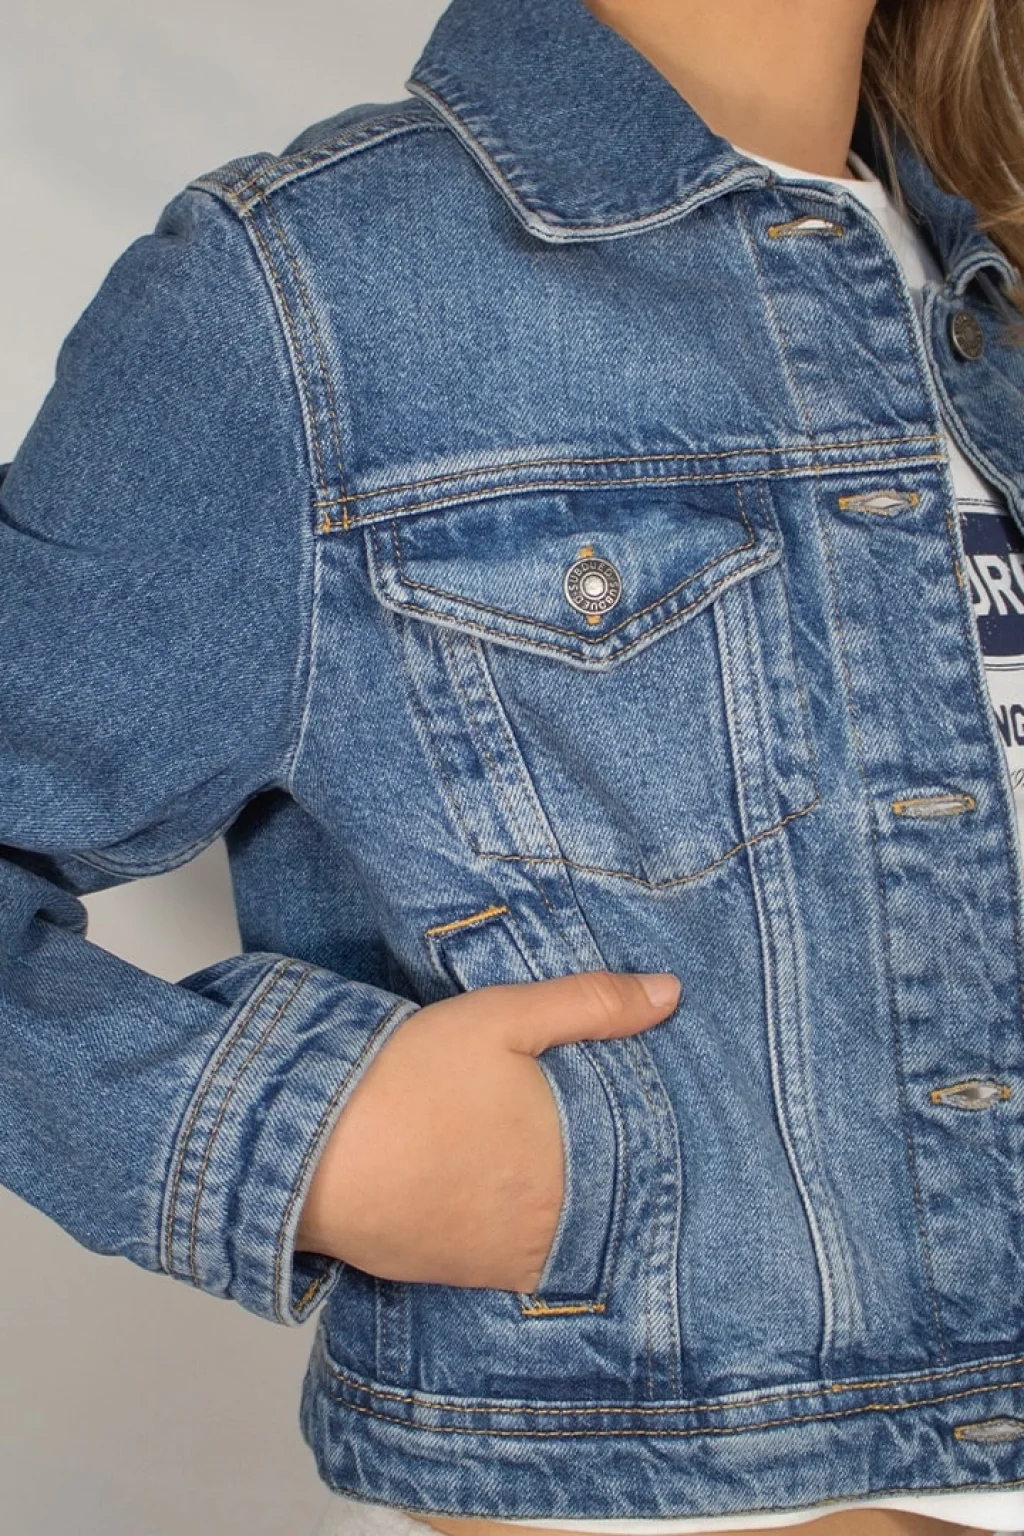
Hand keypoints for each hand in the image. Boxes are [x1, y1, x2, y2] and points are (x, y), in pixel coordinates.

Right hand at [294, 968, 680, 1291]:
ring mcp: (505, 1259)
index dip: (650, 1144)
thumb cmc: (410, 1079)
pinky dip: (522, 1242)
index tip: (652, 1128)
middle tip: (597, 1146)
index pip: (644, 1162)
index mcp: (576, 1160)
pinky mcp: (459, 1277)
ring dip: (568, 1214)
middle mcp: (551, 1222)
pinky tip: (507, 1209)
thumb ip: (593, 1004)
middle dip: (610, 1179)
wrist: (317, 1152)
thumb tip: (672, 993)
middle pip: (608, 1205)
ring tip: (556, 1177)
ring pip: (563, 1240)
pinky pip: (515, 1267)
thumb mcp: (504, 1017)